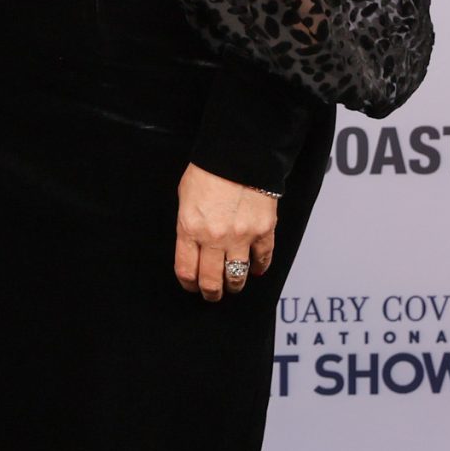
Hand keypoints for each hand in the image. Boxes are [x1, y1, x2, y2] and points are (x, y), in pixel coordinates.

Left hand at [174, 163, 277, 301]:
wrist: (238, 156)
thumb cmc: (207, 173)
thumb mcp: (185, 198)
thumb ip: (188, 226)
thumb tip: (192, 247)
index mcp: (190, 229)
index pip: (187, 271)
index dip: (188, 284)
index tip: (191, 286)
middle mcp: (215, 238)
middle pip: (212, 281)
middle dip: (210, 293)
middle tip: (212, 294)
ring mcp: (242, 237)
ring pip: (238, 277)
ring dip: (234, 285)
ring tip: (232, 285)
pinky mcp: (264, 231)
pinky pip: (263, 259)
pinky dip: (260, 268)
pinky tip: (256, 270)